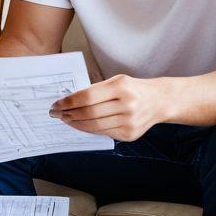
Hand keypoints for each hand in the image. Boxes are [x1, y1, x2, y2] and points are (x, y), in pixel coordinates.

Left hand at [49, 74, 170, 141]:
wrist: (159, 101)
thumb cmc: (132, 89)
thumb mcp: (116, 81)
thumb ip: (95, 90)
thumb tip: (69, 101)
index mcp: (121, 87)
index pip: (88, 96)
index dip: (69, 102)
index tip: (57, 104)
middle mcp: (127, 105)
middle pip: (89, 113)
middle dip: (68, 114)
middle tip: (56, 113)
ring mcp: (129, 122)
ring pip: (95, 126)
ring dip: (76, 124)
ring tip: (65, 119)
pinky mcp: (130, 135)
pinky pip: (103, 133)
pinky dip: (89, 129)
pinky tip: (80, 125)